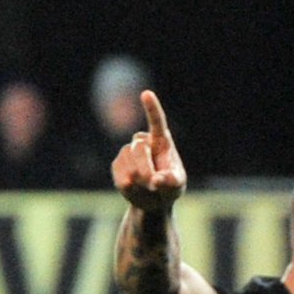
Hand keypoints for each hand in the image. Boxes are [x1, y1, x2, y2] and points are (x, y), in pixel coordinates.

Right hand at [111, 90, 187, 212]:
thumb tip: (156, 180)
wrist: (153, 199)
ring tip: (148, 188)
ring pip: (130, 166)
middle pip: (140, 151)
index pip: (156, 121)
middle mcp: (143, 141)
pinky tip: (135, 189)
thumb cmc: (169, 188)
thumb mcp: (176, 186)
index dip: (151, 108)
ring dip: (140, 182)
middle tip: (154, 185)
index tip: (146, 94)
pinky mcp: (117, 165)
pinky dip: (130, 189)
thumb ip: (170, 182)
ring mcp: (127, 152)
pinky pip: (121, 177)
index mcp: (161, 140)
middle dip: (147, 171)